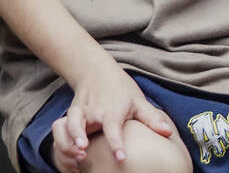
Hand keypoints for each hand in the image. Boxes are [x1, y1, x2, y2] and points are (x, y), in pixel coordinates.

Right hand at [51, 62, 173, 168]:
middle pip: (83, 127)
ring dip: (67, 141)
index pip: (114, 127)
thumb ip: (152, 118)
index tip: (120, 156)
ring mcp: (80, 113)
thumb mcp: (139, 101)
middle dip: (80, 141)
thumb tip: (168, 133)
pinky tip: (68, 154)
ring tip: (76, 155)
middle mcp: (94, 112)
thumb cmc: (121, 90)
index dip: (116, 142)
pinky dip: (61, 140)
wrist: (97, 72)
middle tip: (84, 155)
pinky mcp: (71, 114)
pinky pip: (60, 128)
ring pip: (67, 127)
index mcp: (113, 110)